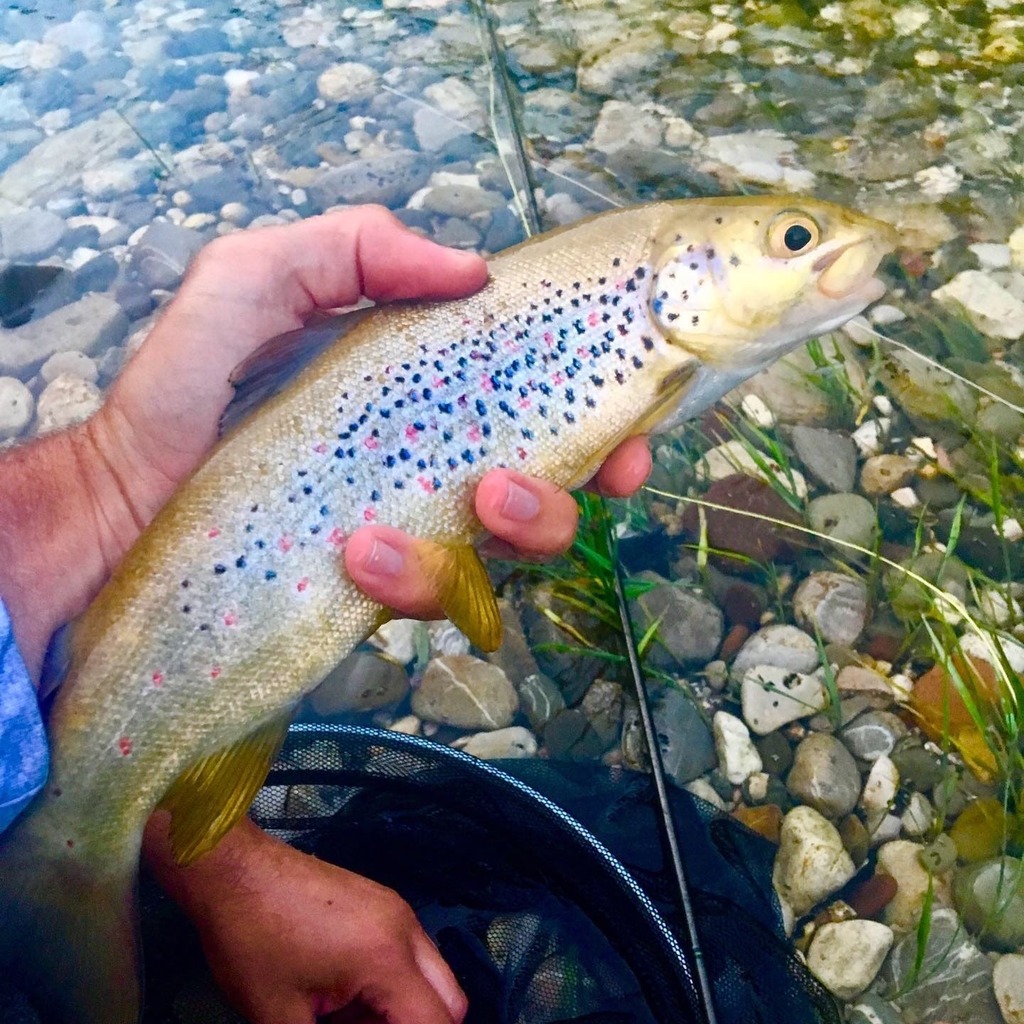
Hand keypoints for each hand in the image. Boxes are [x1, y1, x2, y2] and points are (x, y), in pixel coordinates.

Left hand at [0, 205, 647, 673]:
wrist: (111, 509)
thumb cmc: (181, 393)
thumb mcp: (253, 283)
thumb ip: (347, 249)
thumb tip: (469, 270)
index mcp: (424, 397)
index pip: (538, 411)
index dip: (602, 428)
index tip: (627, 440)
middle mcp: (427, 472)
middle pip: (543, 502)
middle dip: (558, 505)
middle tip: (511, 489)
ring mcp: (403, 541)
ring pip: (498, 563)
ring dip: (492, 542)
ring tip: (430, 518)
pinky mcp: (368, 599)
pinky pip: (429, 602)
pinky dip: (414, 579)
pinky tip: (360, 552)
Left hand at [145, 815, 465, 1023]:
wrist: (234, 869)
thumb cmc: (252, 942)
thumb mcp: (279, 1016)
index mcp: (387, 960)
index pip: (435, 1022)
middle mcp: (406, 929)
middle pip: (451, 1000)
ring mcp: (396, 909)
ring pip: (432, 974)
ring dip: (403, 1008)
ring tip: (348, 1022)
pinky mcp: (381, 901)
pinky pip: (411, 952)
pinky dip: (392, 982)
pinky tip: (345, 994)